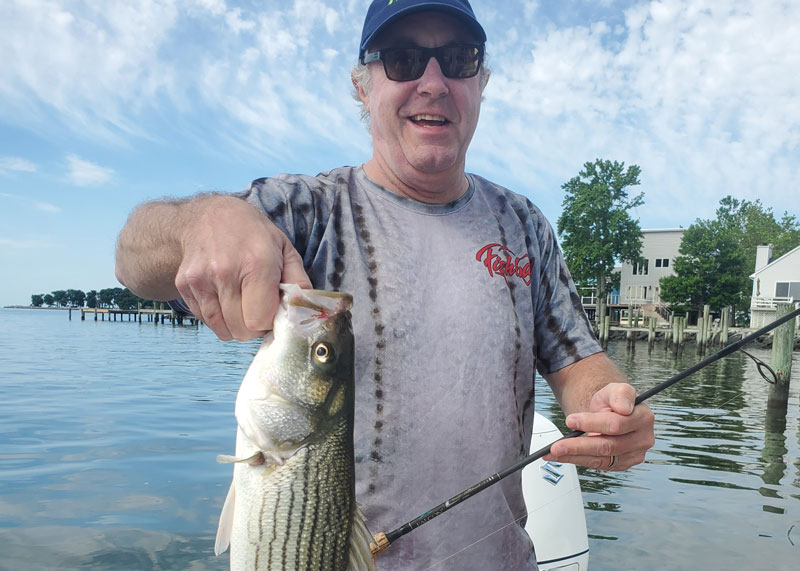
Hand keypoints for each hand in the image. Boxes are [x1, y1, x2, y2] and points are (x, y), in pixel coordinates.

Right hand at [175, 195, 310, 340]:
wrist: (208, 216)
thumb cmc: (252, 234)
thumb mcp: (284, 249)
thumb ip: (298, 283)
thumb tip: (303, 311)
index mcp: (256, 263)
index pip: (259, 321)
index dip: (269, 323)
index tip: (272, 311)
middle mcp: (225, 272)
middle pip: (240, 330)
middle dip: (254, 327)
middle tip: (258, 309)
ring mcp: (200, 280)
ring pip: (222, 330)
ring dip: (236, 325)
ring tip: (242, 302)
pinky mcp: (184, 286)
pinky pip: (206, 320)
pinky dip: (218, 318)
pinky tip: (225, 297)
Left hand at [545, 383, 654, 470]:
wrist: (611, 412)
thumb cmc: (613, 401)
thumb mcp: (615, 390)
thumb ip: (620, 394)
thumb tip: (623, 408)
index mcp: (643, 418)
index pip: (616, 424)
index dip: (591, 423)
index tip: (570, 420)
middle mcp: (642, 439)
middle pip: (608, 445)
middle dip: (579, 445)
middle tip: (557, 445)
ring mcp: (633, 454)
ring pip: (601, 459)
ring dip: (575, 456)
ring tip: (554, 453)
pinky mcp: (622, 464)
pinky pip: (598, 465)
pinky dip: (578, 460)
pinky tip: (562, 457)